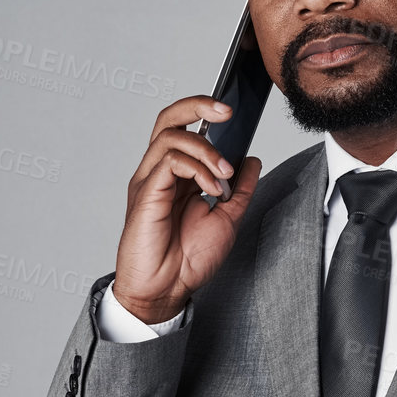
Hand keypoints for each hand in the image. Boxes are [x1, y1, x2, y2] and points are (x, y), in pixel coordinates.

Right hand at [112, 95, 260, 323]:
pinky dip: (197, 169)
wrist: (166, 291)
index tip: (234, 113)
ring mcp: (150, 180)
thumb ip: (239, 189)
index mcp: (177, 175)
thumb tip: (252, 160)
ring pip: (172, 136)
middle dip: (199, 104)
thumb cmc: (187, 261)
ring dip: (207, 151)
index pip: (185, 127)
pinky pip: (169, 160)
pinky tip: (212, 190)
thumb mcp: (227, 219)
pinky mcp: (145, 193)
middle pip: (169, 118)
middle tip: (227, 112)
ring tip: (224, 177)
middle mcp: (160, 172)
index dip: (204, 111)